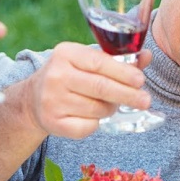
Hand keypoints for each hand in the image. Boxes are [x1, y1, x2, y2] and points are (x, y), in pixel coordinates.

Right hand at [22, 42, 152, 139]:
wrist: (33, 99)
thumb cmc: (69, 76)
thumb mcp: (87, 62)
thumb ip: (117, 60)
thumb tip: (147, 56)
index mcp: (65, 53)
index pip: (99, 62)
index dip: (123, 72)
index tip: (141, 80)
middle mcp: (56, 76)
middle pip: (100, 87)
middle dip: (127, 95)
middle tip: (145, 100)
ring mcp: (52, 100)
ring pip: (97, 109)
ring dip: (111, 109)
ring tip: (110, 105)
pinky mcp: (53, 123)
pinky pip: (87, 127)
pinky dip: (96, 123)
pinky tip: (91, 116)